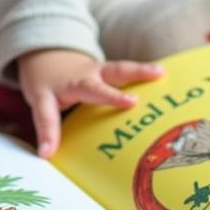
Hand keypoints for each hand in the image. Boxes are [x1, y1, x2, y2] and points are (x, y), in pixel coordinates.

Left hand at [17, 48, 163, 158]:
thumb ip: (46, 126)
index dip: (112, 97)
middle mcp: (94, 74)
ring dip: (146, 71)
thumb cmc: (46, 80)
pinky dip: (146, 76)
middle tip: (160, 73)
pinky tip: (169, 80)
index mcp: (78, 82)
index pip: (95, 90)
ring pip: (127, 70)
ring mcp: (105, 71)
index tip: (132, 102)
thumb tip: (46, 154)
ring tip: (169, 72)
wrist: (47, 55)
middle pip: (117, 71)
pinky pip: (130, 75)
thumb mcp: (40, 101)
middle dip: (137, 72)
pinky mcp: (112, 73)